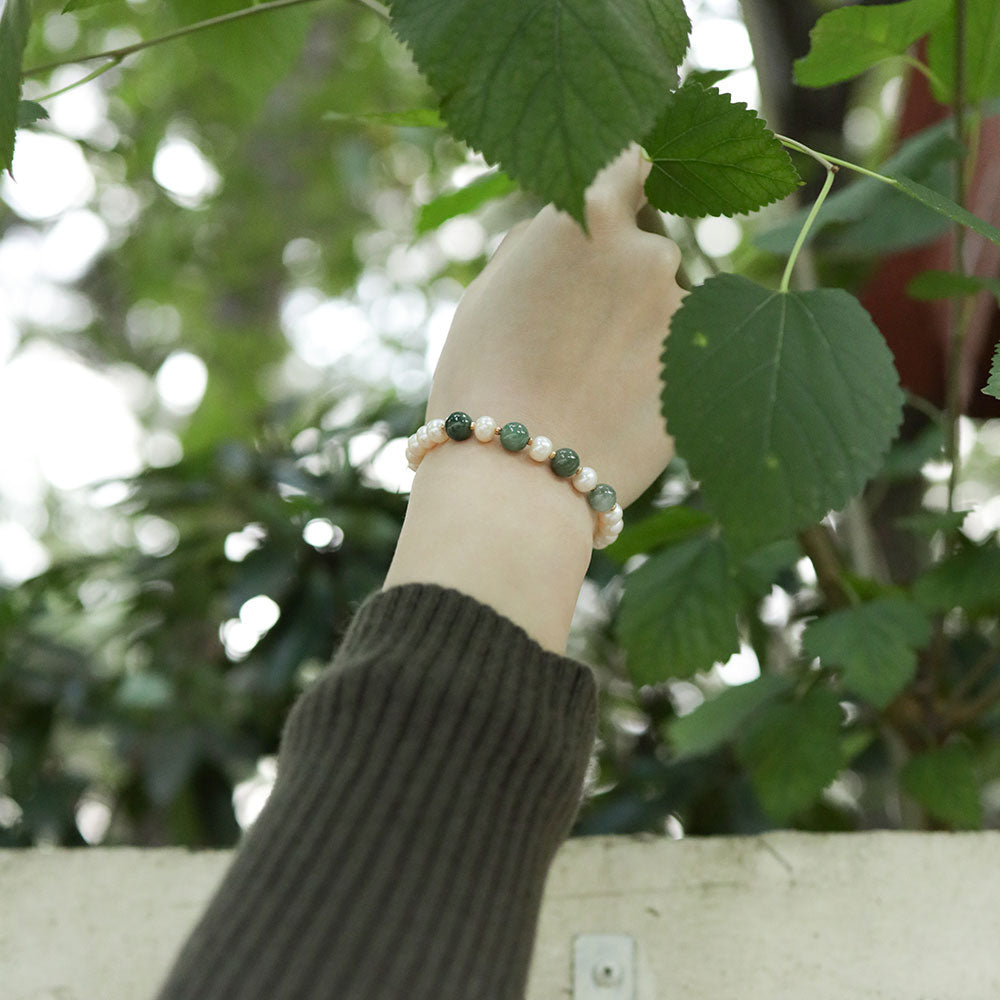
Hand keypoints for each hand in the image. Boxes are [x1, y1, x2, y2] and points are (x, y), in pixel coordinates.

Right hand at [425, 143, 683, 509]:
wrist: (516, 478)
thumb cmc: (482, 383)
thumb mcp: (486, 294)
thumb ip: (537, 244)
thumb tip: (562, 229)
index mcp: (587, 215)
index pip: (630, 159)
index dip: (628, 174)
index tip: (626, 190)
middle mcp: (648, 250)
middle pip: (647, 244)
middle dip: (621, 275)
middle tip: (578, 332)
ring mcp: (682, 313)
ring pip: (666, 308)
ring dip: (640, 330)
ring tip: (592, 384)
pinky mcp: (704, 369)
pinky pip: (684, 356)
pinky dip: (657, 373)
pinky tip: (616, 408)